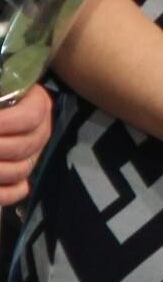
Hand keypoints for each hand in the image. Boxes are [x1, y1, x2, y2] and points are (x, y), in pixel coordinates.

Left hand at [0, 86, 51, 205]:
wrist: (1, 115)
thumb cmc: (1, 98)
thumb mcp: (2, 87)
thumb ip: (1, 98)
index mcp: (38, 104)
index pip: (30, 117)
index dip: (4, 123)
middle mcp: (40, 132)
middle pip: (23, 146)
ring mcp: (32, 156)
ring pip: (20, 170)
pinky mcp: (21, 176)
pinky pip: (17, 191)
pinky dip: (1, 194)